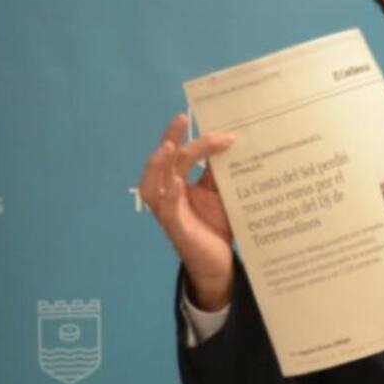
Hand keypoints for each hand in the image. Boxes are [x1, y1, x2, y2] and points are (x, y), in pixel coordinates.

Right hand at [138, 113, 234, 309]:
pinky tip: (175, 185)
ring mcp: (168, 212)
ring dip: (158, 164)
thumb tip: (231, 142)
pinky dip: (168, 197)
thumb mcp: (221, 194)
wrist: (220, 263)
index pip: (180, 155)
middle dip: (172, 140)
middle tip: (181, 119)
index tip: (221, 130)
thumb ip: (219, 172)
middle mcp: (168, 194)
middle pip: (166, 163)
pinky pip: (166, 211)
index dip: (195, 139)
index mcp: (178, 182)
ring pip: (153, 184)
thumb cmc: (217, 226)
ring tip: (168, 147)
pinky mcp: (175, 229)